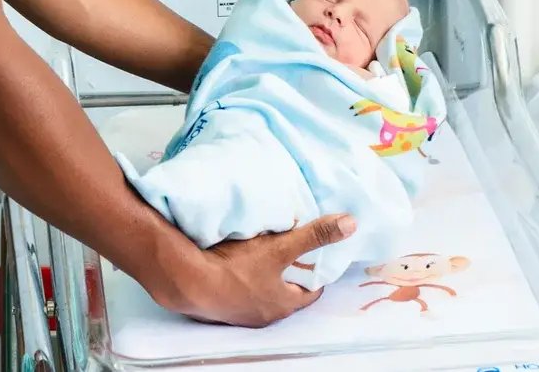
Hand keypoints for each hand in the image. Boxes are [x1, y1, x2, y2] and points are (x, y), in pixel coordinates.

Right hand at [152, 214, 356, 327]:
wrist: (187, 280)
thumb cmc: (237, 268)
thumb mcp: (281, 247)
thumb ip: (314, 236)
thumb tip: (350, 225)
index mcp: (283, 304)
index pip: (312, 291)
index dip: (317, 273)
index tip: (320, 256)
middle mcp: (264, 314)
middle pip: (287, 293)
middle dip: (292, 274)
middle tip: (295, 251)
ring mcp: (240, 313)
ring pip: (262, 292)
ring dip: (266, 276)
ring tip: (266, 253)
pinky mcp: (220, 305)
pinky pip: (240, 291)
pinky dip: (244, 278)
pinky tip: (237, 262)